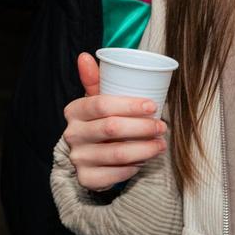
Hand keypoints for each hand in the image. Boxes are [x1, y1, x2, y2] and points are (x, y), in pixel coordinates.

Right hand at [61, 52, 166, 190]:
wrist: (88, 157)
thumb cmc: (99, 123)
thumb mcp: (96, 101)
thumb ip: (94, 80)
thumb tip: (85, 56)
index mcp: (74, 111)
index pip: (102, 105)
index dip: (130, 105)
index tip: (153, 105)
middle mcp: (72, 134)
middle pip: (112, 129)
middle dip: (142, 127)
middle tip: (162, 126)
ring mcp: (78, 158)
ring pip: (117, 154)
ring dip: (144, 149)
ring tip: (161, 144)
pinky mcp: (86, 178)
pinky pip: (115, 175)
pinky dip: (133, 168)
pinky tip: (143, 161)